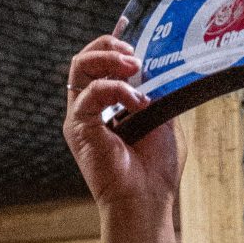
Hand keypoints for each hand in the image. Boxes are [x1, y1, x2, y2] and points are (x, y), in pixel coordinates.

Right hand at [63, 27, 183, 213]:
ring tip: (134, 67)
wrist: (147, 201)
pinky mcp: (78, 127)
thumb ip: (159, 92)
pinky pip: (90, 93)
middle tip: (134, 55)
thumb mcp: (165, 121)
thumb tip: (164, 64)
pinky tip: (136, 101)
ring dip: (107, 59)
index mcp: (108, 106)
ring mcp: (82, 118)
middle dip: (110, 47)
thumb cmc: (156, 171)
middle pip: (85, 59)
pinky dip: (115, 89)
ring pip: (79, 67)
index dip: (115, 46)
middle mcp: (91, 109)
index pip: (102, 64)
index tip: (137, 41)